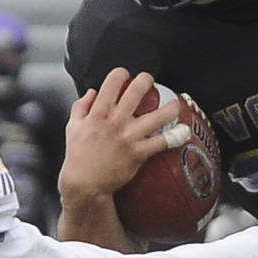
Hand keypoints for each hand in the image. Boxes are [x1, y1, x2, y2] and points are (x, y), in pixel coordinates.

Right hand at [57, 68, 187, 204]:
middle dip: (147, 80)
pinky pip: (161, 143)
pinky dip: (175, 137)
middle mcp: (115, 121)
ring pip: (156, 116)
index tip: (126, 76)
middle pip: (137, 91)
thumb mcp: (72, 126)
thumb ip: (81, 106)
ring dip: (170, 107)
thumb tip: (92, 92)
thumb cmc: (78, 156)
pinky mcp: (138, 153)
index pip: (113, 81)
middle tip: (150, 81)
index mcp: (98, 112)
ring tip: (176, 103)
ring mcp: (128, 137)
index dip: (122, 73)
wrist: (85, 184)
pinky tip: (184, 132)